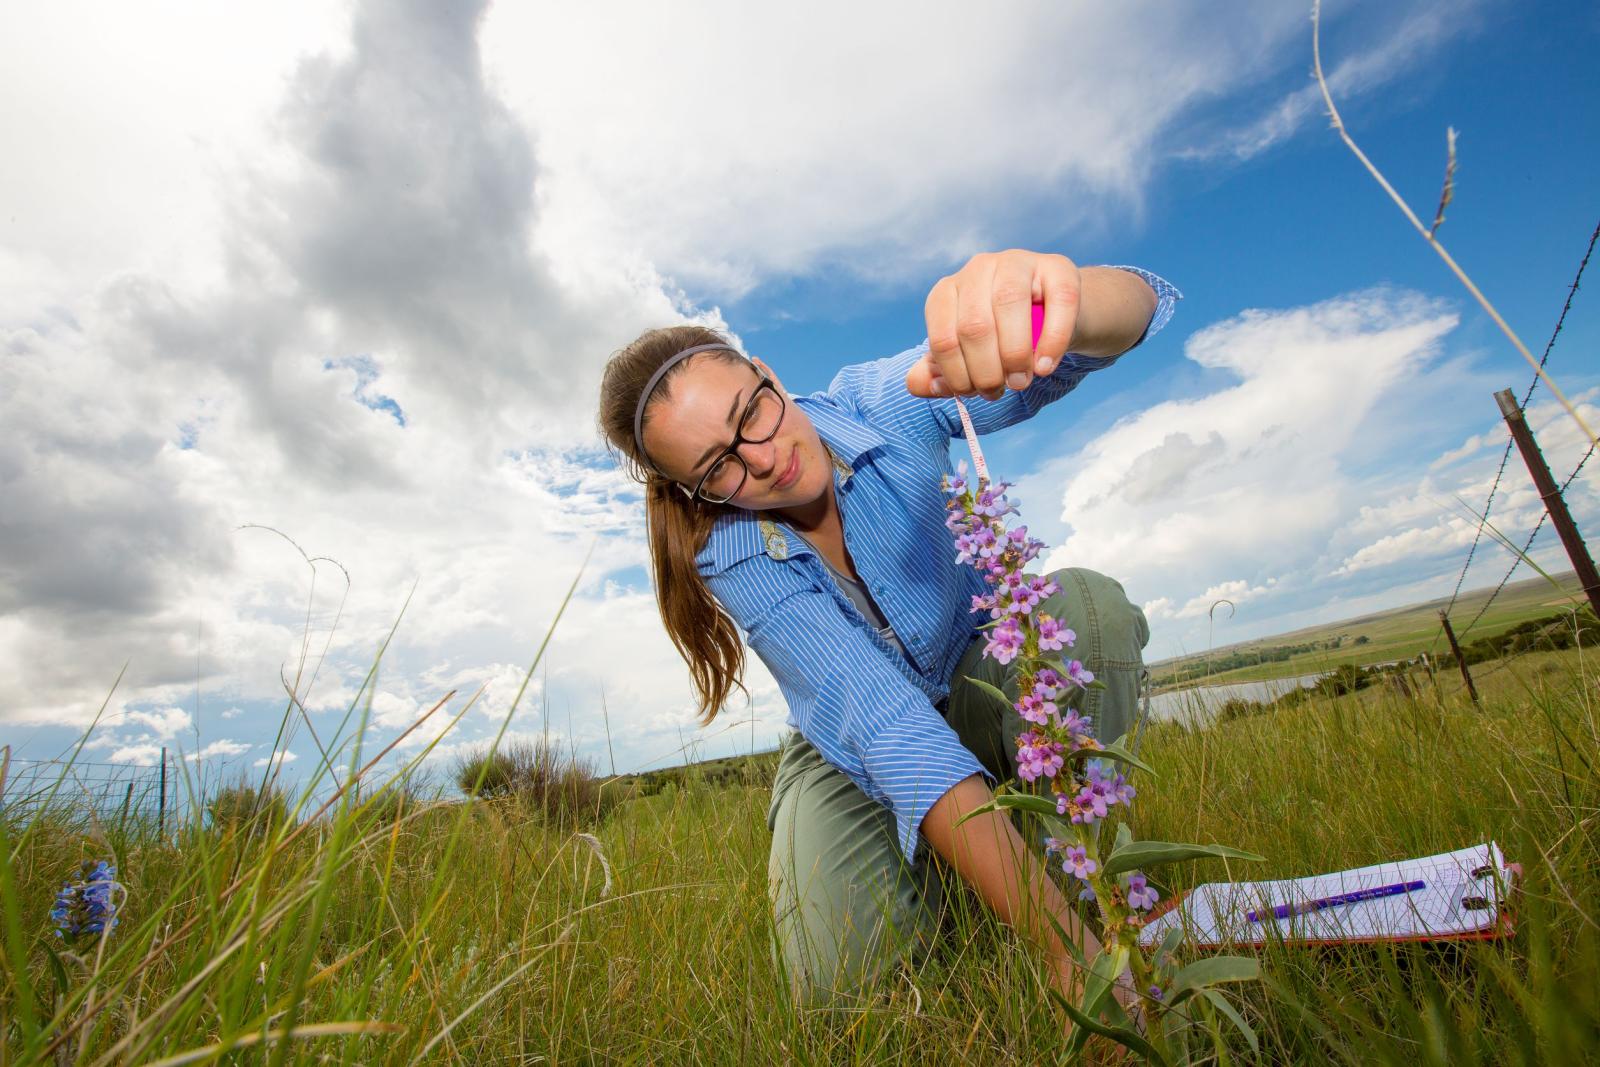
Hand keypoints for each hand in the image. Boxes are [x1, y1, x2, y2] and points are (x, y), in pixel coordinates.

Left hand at [906, 249, 1081, 400]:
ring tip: (1022, 381)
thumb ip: (938, 373)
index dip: (957, 375)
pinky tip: (1045, 366)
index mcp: (947, 291)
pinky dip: (1051, 341)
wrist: (1054, 318)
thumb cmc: (1004, 338)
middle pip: (974, 325)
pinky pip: (1056, 303)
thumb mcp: (968, 356)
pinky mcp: (1057, 267)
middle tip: (999, 391)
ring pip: (1009, 304)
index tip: (974, 394)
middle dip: (986, 371)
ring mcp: (1017, 262)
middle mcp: (978, 269)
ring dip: (1015, 355)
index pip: (942, 337)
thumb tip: (916, 384)